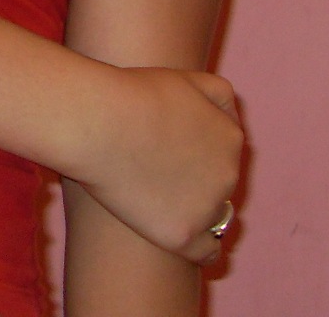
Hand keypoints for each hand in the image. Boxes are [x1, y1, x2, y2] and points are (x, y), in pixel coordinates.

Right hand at [76, 66, 243, 264]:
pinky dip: (202, 249)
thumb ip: (217, 94)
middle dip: (197, 180)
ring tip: (160, 201)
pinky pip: (208, 251)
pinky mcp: (182, 235)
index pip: (224, 152)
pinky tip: (181, 236)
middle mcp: (228, 175)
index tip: (173, 152)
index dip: (199, 152)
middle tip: (158, 172)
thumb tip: (230, 114)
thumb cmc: (132, 94)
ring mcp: (207, 208)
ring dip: (196, 210)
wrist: (98, 123)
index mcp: (230, 137)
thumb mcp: (186, 77)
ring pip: (214, 216)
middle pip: (220, 184)